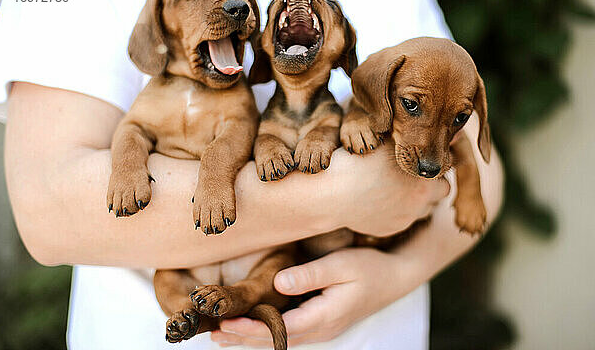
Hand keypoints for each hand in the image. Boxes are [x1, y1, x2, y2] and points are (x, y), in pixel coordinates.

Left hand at [210, 247, 412, 347]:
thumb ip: (309, 275)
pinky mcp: (321, 322)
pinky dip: (267, 332)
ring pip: (280, 340)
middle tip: (213, 334)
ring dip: (252, 339)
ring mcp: (321, 329)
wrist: (394, 278)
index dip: (251, 329)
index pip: (280, 329)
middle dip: (244, 339)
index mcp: (324, 317)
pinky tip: (253, 328)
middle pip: (276, 341)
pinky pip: (288, 333)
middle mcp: (320, 329)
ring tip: (223, 336)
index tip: (226, 324)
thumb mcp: (341, 265)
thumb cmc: (369, 269)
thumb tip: (278, 283)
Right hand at [326, 146, 449, 235]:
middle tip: (414, 172)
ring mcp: (406, 219)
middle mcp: (420, 202)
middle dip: (431, 182)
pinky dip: (397, 210)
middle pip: (442, 192)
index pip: (446, 168)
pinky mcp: (390, 229)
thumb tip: (439, 135)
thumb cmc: (357, 161)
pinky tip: (380, 198)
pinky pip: (403, 220)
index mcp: (424, 179)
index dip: (433, 161)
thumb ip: (413, 141)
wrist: (332, 193)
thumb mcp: (387, 142)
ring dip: (417, 199)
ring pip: (424, 209)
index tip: (421, 157)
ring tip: (397, 186)